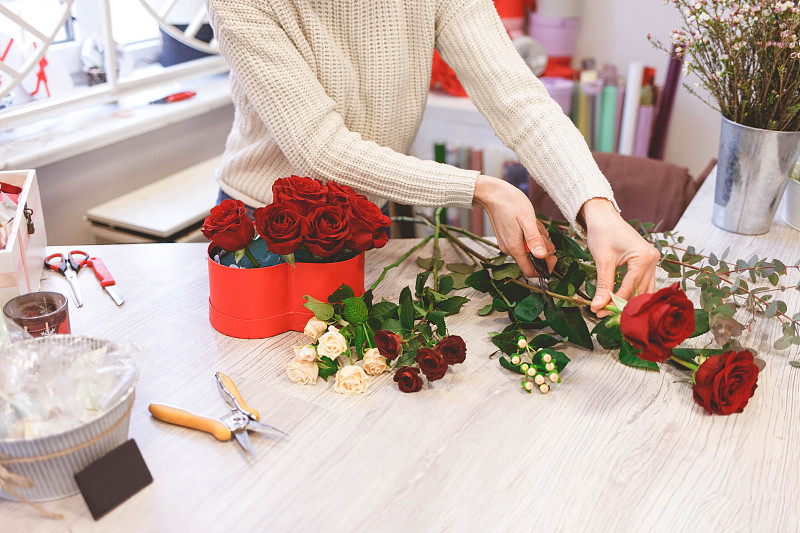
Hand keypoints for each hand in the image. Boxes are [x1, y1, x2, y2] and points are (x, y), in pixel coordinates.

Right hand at [473, 175, 555, 277]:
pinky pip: (524, 242)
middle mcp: (510, 249)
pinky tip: (530, 223)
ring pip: (529, 250)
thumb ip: (534, 239)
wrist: (492, 194)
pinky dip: (530, 235)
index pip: (530, 272)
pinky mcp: (508, 238)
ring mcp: (508, 244)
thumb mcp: (527, 219)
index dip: (545, 267)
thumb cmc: (510, 203)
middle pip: (532, 260)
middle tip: (543, 233)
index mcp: (514, 248)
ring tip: (535, 224)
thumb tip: (542, 256)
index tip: (553, 255)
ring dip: (537, 239)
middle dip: (543, 249)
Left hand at [581, 198, 660, 316]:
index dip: (614, 302)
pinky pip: (642, 283)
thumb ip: (603, 285)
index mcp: (645, 257)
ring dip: (628, 301)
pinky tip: (618, 300)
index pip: (630, 287)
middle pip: (640, 291)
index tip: (599, 313)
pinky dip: (631, 292)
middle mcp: (653, 259)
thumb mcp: (602, 261)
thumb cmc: (603, 233)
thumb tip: (597, 306)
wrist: (603, 217)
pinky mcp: (647, 262)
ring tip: (610, 311)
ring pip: (643, 289)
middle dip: (622, 304)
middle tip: (604, 316)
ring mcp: (652, 261)